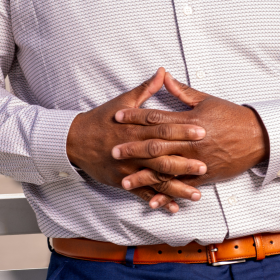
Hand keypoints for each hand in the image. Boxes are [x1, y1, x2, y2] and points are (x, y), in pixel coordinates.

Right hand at [65, 68, 207, 213]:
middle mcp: (133, 150)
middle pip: (161, 156)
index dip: (182, 130)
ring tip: (196, 194)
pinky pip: (142, 193)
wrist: (75, 140)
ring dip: (176, 187)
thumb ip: (146, 89)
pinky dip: (158, 200)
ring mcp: (128, 168)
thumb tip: (163, 72)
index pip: (162, 129)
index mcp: (135, 128)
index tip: (202, 131)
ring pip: (155, 178)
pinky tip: (173, 207)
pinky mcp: (122, 181)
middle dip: (183, 162)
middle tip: (204, 166)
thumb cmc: (101, 119)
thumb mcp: (123, 101)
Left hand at [113, 72, 268, 207]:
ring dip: (144, 176)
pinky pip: (182, 185)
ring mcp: (197, 160)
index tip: (117, 117)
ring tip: (124, 181)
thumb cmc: (232, 116)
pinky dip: (168, 193)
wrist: (258, 137)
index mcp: (189, 121)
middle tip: (112, 151)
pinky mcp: (205, 175)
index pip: (157, 117)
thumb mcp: (207, 100)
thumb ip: (183, 92)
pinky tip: (152, 200)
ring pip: (166, 170)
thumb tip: (164, 77)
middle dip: (133, 148)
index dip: (135, 116)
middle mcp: (191, 142)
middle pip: (156, 145)